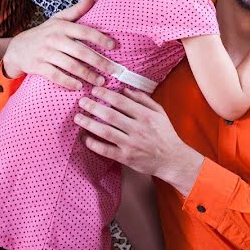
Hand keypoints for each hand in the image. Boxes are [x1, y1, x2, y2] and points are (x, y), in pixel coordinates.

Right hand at [1, 0, 118, 90]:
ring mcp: (45, 53)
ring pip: (70, 65)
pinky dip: (68, 82)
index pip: (84, 31)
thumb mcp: (58, 19)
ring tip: (100, 81)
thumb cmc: (43, 34)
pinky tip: (79, 87)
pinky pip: (55, 76)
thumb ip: (77, 10)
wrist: (17, 48)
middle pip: (80, 51)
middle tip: (113, 71)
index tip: (113, 46)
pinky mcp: (38, 66)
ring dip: (87, 75)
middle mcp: (54, 39)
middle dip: (99, 62)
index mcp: (61, 27)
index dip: (100, 38)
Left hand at [75, 87, 204, 196]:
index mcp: (145, 115)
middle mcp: (137, 129)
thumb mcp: (159, 112)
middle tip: (81, 102)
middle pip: (110, 115)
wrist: (172, 159)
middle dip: (93, 106)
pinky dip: (93, 144)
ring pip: (106, 132)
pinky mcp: (126, 158)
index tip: (94, 90)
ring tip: (78, 117)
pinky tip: (85, 138)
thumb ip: (143, 99)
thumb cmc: (165, 134)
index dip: (106, 94)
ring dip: (89, 124)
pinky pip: (106, 150)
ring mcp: (131, 144)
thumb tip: (125, 90)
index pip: (121, 102)